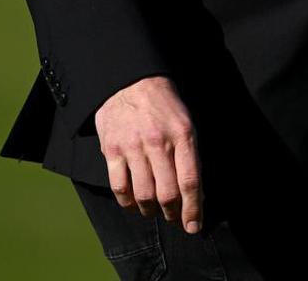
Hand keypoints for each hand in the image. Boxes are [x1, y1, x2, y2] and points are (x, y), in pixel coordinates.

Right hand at [94, 75, 202, 233]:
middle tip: (175, 220)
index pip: (190, 181)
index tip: (194, 226)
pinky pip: (119, 187)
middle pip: (166, 193)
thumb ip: (191, 157)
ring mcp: (133, 147)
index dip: (193, 209)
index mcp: (182, 135)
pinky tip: (134, 204)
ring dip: (151, 211)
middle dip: (173, 214)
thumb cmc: (163, 104)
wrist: (130, 81)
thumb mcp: (186, 123)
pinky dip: (128, 203)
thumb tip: (196, 194)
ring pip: (143, 194)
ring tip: (154, 211)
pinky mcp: (112, 150)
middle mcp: (158, 143)